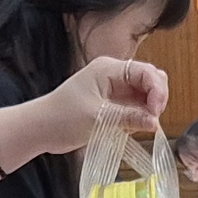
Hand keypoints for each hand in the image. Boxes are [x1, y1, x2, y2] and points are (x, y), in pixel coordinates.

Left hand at [17, 53, 170, 156]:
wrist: (41, 129)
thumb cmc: (62, 117)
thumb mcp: (98, 118)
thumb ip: (128, 118)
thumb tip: (155, 122)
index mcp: (109, 69)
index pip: (146, 72)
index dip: (157, 91)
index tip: (155, 113)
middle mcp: (115, 75)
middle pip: (150, 80)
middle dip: (156, 98)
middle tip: (152, 120)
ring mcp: (115, 89)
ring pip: (146, 95)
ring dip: (149, 110)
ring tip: (139, 126)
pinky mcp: (114, 104)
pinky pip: (136, 107)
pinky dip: (140, 117)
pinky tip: (131, 128)